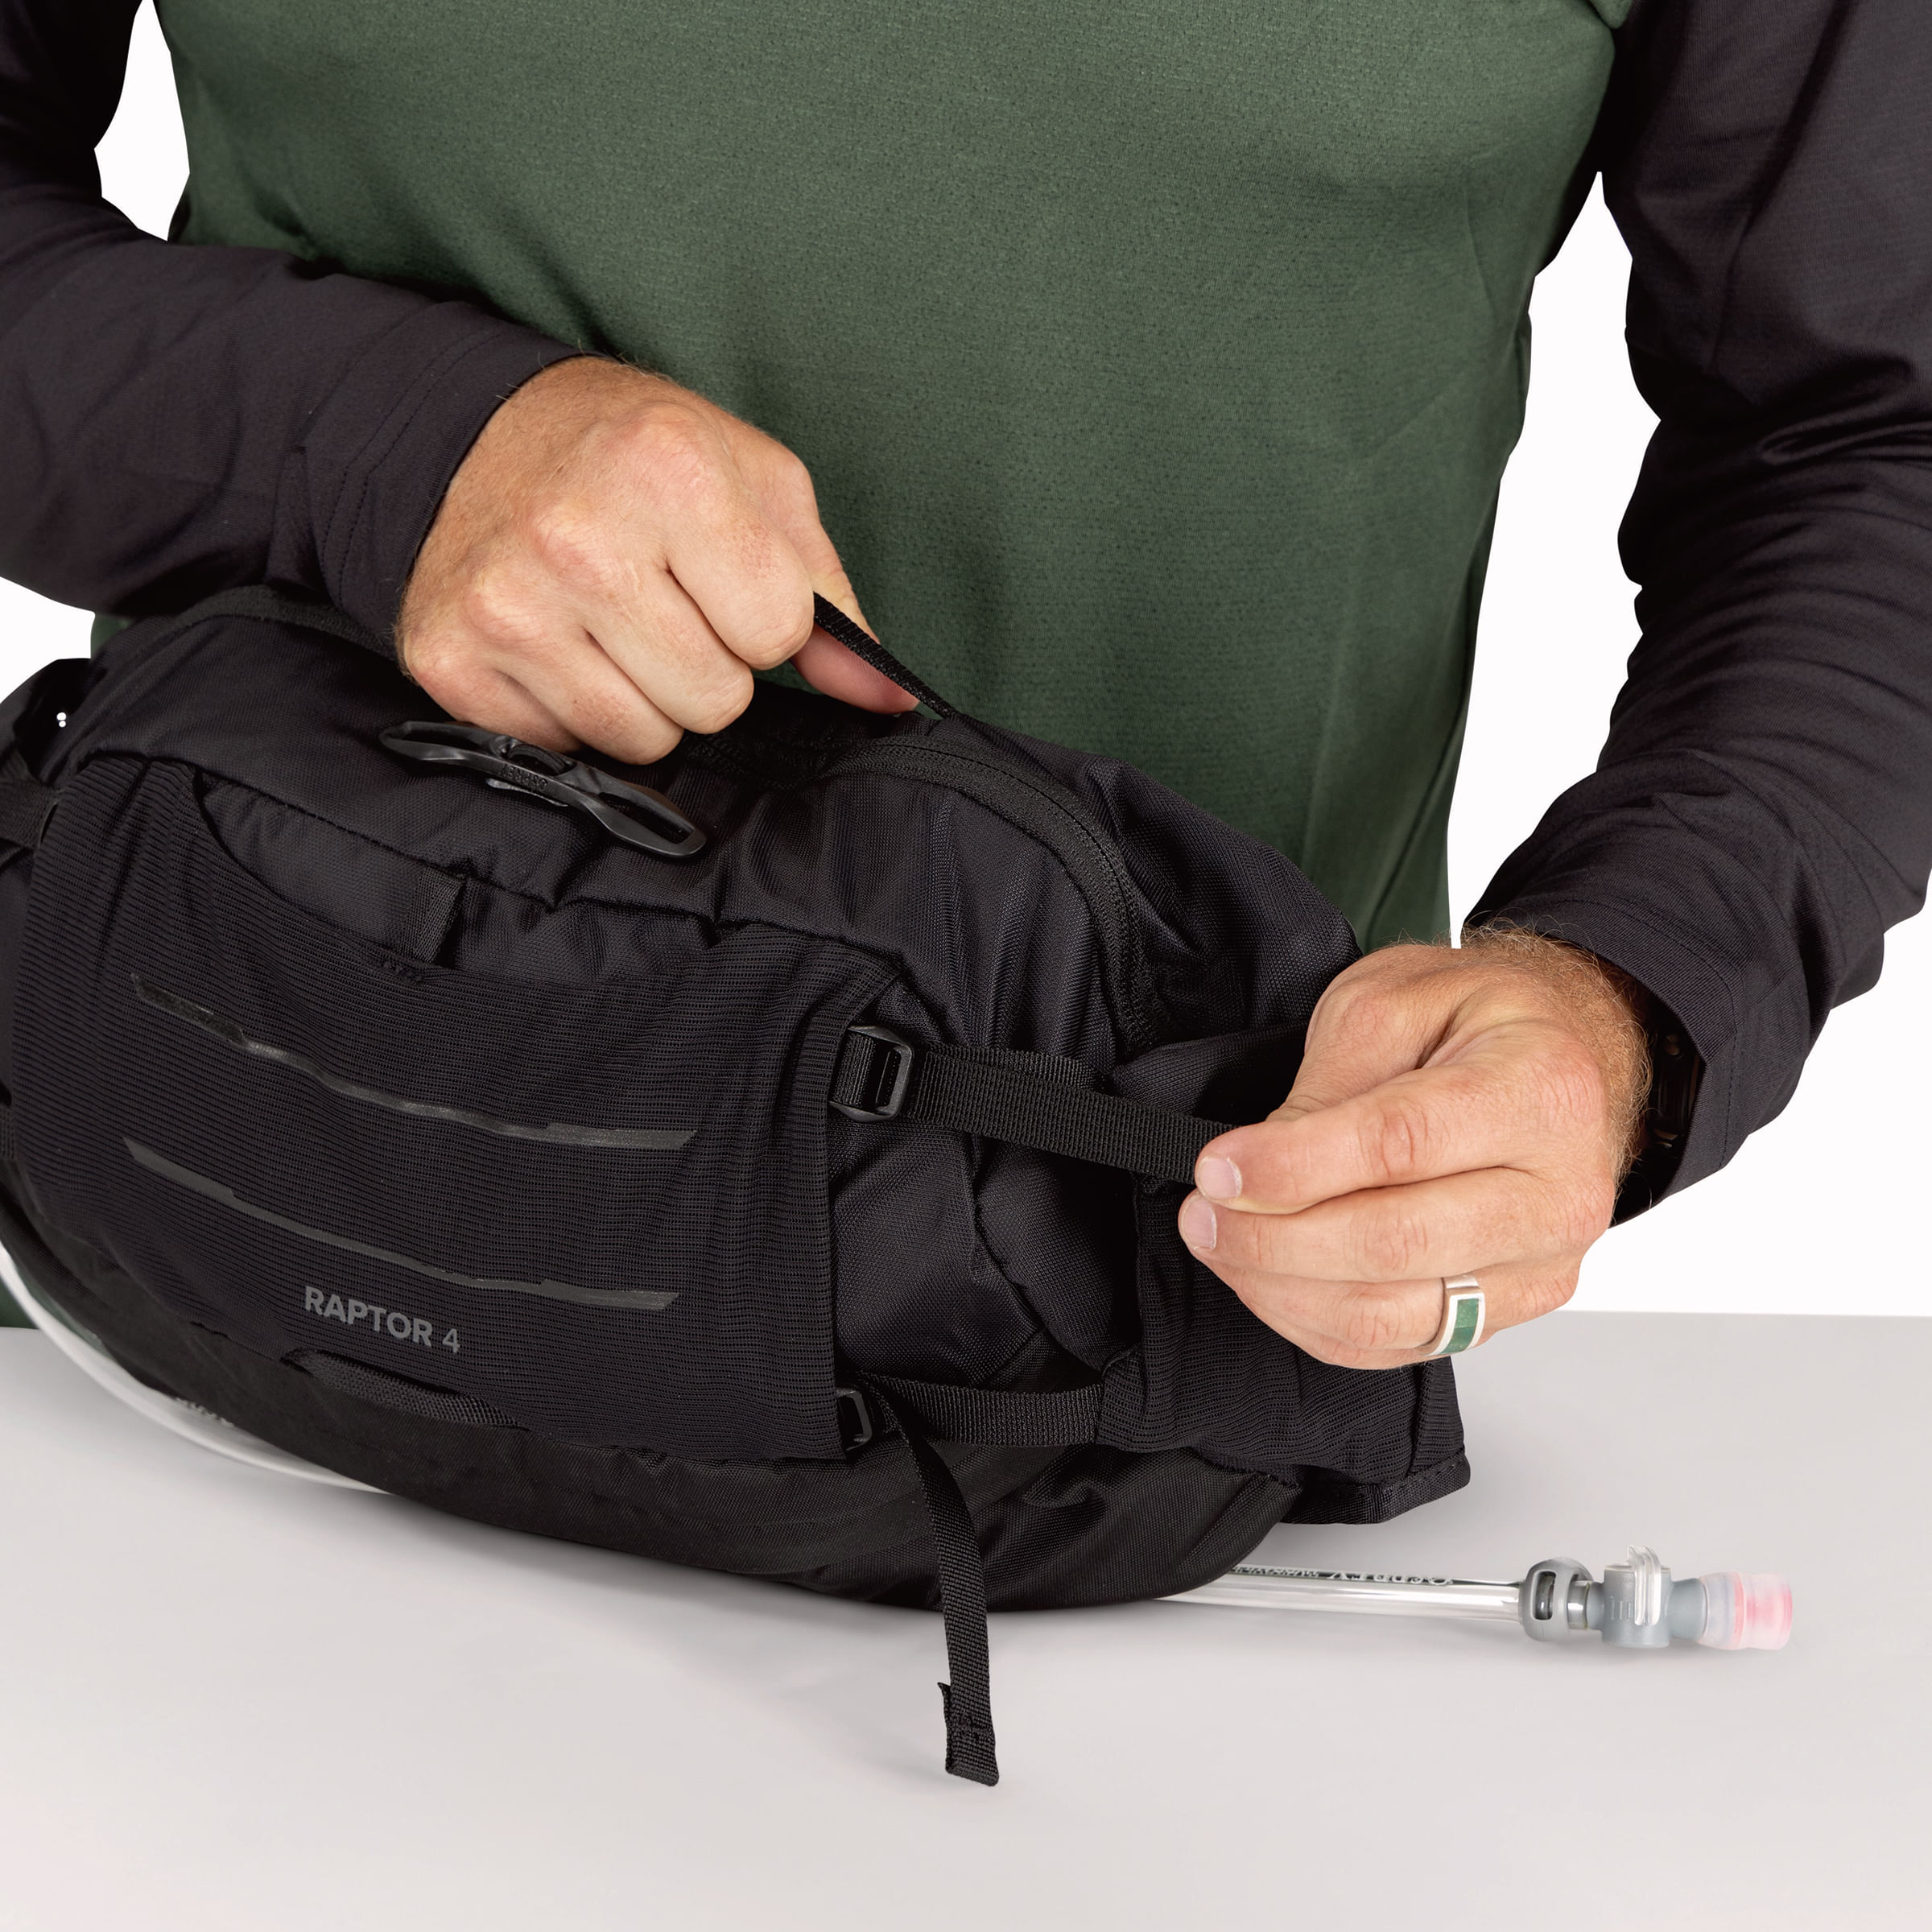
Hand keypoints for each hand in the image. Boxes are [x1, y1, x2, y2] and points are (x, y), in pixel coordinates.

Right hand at [396, 359, 913, 763]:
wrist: (482, 434)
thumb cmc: (643, 459)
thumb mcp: (758, 489)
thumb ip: (829, 600)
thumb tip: (891, 701)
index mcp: (668, 470)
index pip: (776, 634)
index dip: (763, 617)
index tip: (720, 576)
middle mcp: (576, 537)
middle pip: (713, 701)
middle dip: (707, 664)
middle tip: (662, 601)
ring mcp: (504, 604)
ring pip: (642, 738)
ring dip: (644, 697)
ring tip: (611, 623)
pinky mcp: (451, 659)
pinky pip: (565, 747)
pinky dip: (572, 710)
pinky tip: (556, 641)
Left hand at [1178, 931, 1650, 1367]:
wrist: (1556, 1061)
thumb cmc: (1479, 1021)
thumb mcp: (1394, 999)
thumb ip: (1331, 1081)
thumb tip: (1261, 1168)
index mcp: (1539, 1090)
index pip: (1401, 1144)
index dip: (1295, 1165)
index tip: (1219, 1168)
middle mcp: (1558, 1192)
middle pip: (1395, 1243)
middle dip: (1274, 1237)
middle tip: (1205, 1211)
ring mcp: (1538, 1266)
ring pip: (1390, 1314)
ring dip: (1281, 1287)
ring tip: (1222, 1241)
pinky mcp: (1506, 1312)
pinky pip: (1394, 1346)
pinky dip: (1312, 1320)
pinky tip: (1267, 1278)